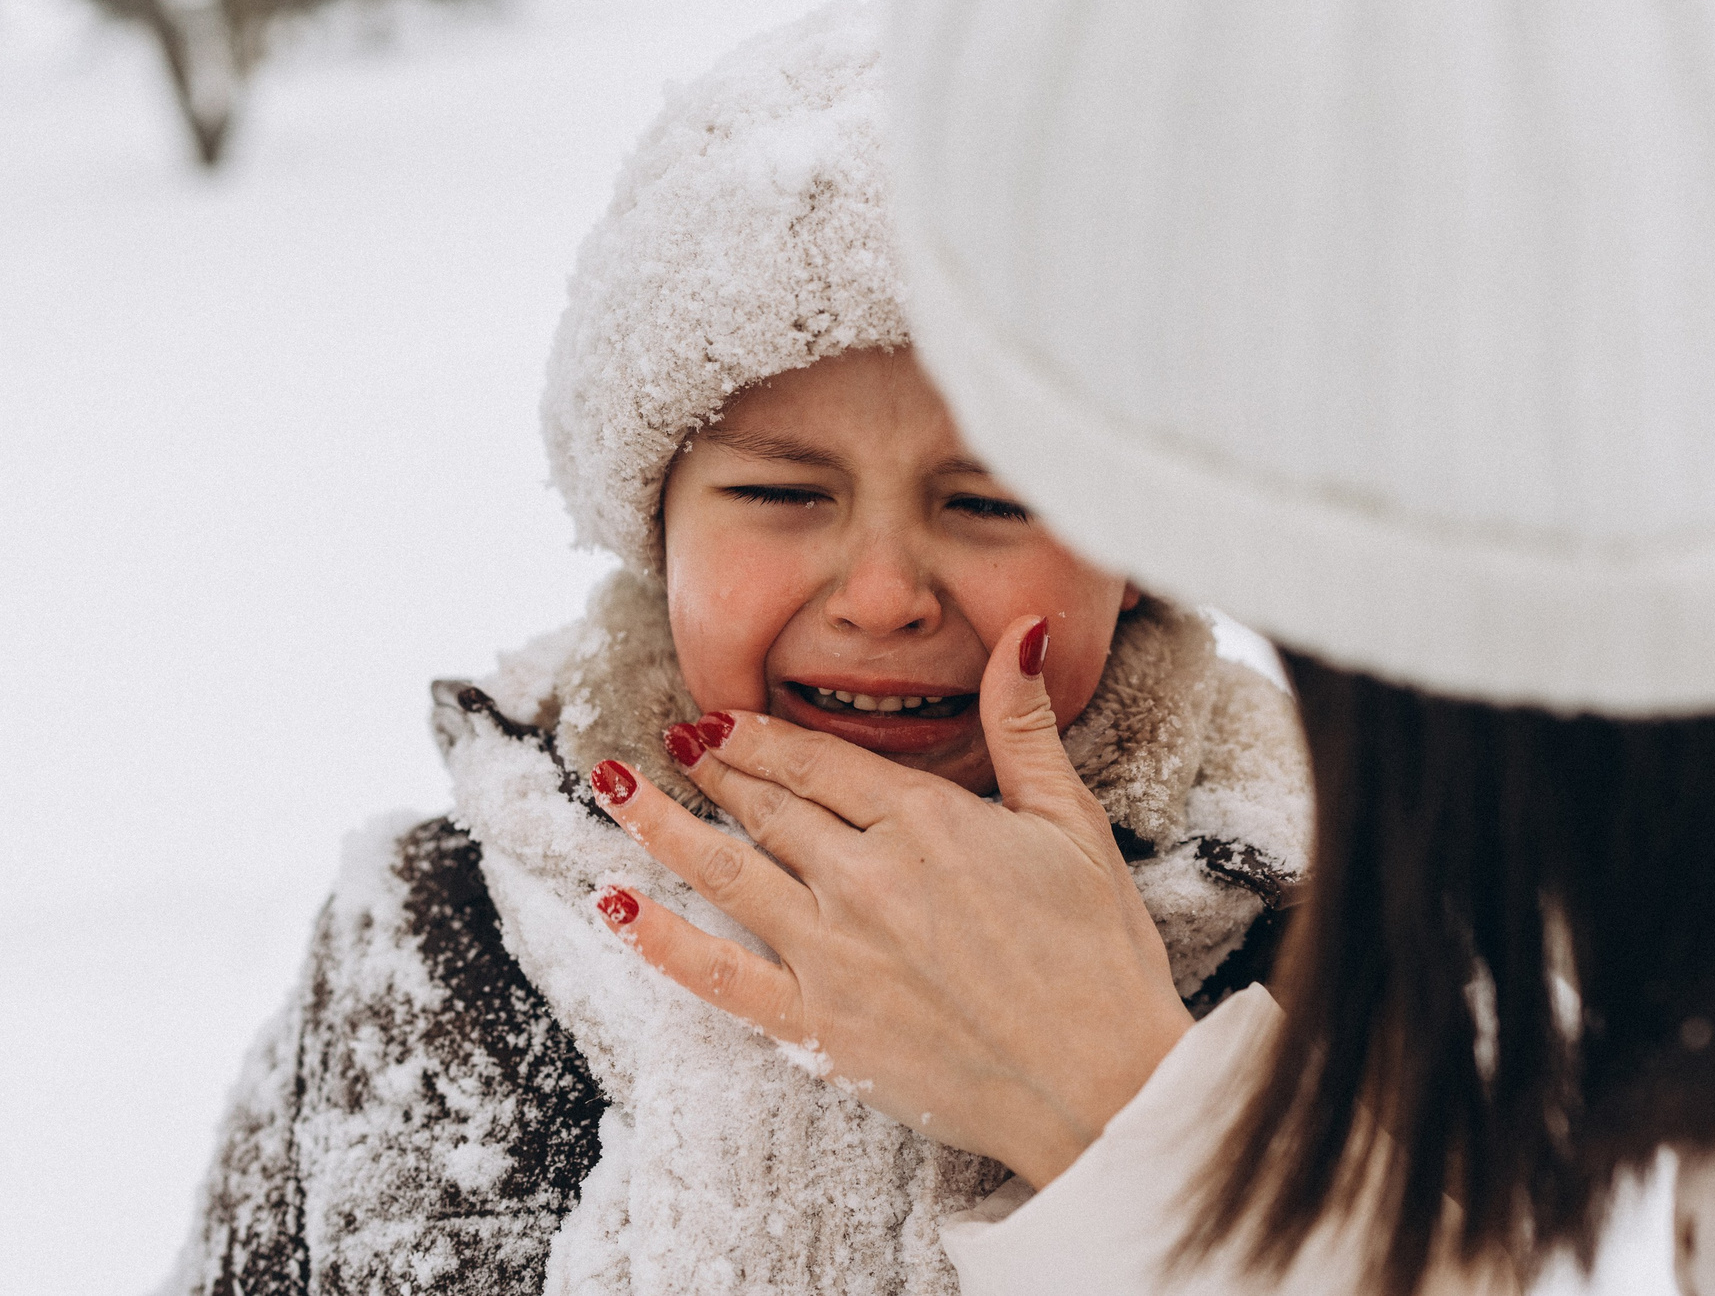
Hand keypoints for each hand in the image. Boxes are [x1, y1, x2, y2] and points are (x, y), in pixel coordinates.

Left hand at [584, 614, 1194, 1185]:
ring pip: (727, 871)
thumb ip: (1025, 725)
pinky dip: (661, 940)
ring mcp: (835, 954)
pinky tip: (615, 904)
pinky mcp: (821, 1028)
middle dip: (714, 768)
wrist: (1103, 1083)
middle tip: (670, 740)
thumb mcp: (1073, 822)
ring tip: (611, 787)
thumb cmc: (1101, 955)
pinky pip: (719, 977)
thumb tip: (1021, 630)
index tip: (719, 719)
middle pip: (768, 808)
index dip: (761, 737)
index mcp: (927, 821)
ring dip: (662, 826)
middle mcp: (866, 878)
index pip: (819, 762)